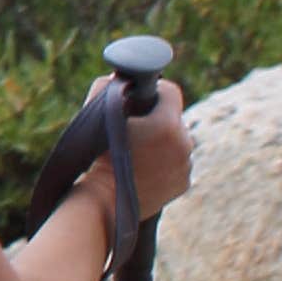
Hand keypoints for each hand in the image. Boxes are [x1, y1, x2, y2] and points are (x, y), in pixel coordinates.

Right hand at [78, 86, 193, 227]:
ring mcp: (187, 165)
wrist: (104, 201)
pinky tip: (144, 170)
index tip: (139, 97)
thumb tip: (116, 78)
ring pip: (177, 142)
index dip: (153, 90)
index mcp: (167, 123)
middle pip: (174, 118)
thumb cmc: (95, 156)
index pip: (170, 91)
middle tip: (133, 130)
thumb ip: (105, 89)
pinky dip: (164, 165)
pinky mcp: (185, 183)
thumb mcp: (94, 116)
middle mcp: (184, 142)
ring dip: (162, 143)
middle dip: (157, 120)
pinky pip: (177, 164)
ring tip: (137, 153)